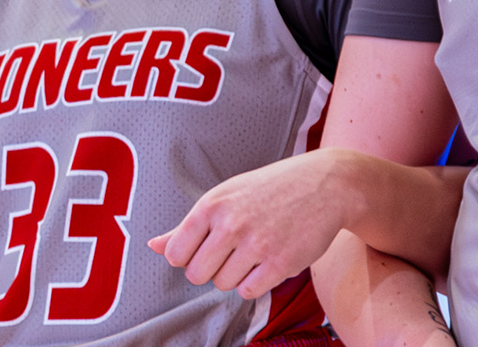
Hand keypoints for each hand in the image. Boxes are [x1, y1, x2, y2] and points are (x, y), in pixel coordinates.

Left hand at [148, 149, 356, 298]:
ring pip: (223, 285)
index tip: (201, 249)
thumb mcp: (224, 197)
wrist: (324, 185)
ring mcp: (257, 245)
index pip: (176, 253)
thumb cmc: (269, 190)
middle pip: (197, 274)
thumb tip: (153, 246)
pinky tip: (265, 262)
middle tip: (229, 252)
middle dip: (209, 269)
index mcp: (212, 205)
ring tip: (250, 253)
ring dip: (234, 276)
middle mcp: (231, 225)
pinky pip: (249, 292)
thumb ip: (187, 226)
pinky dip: (254, 283)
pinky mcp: (281, 264)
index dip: (186, 257)